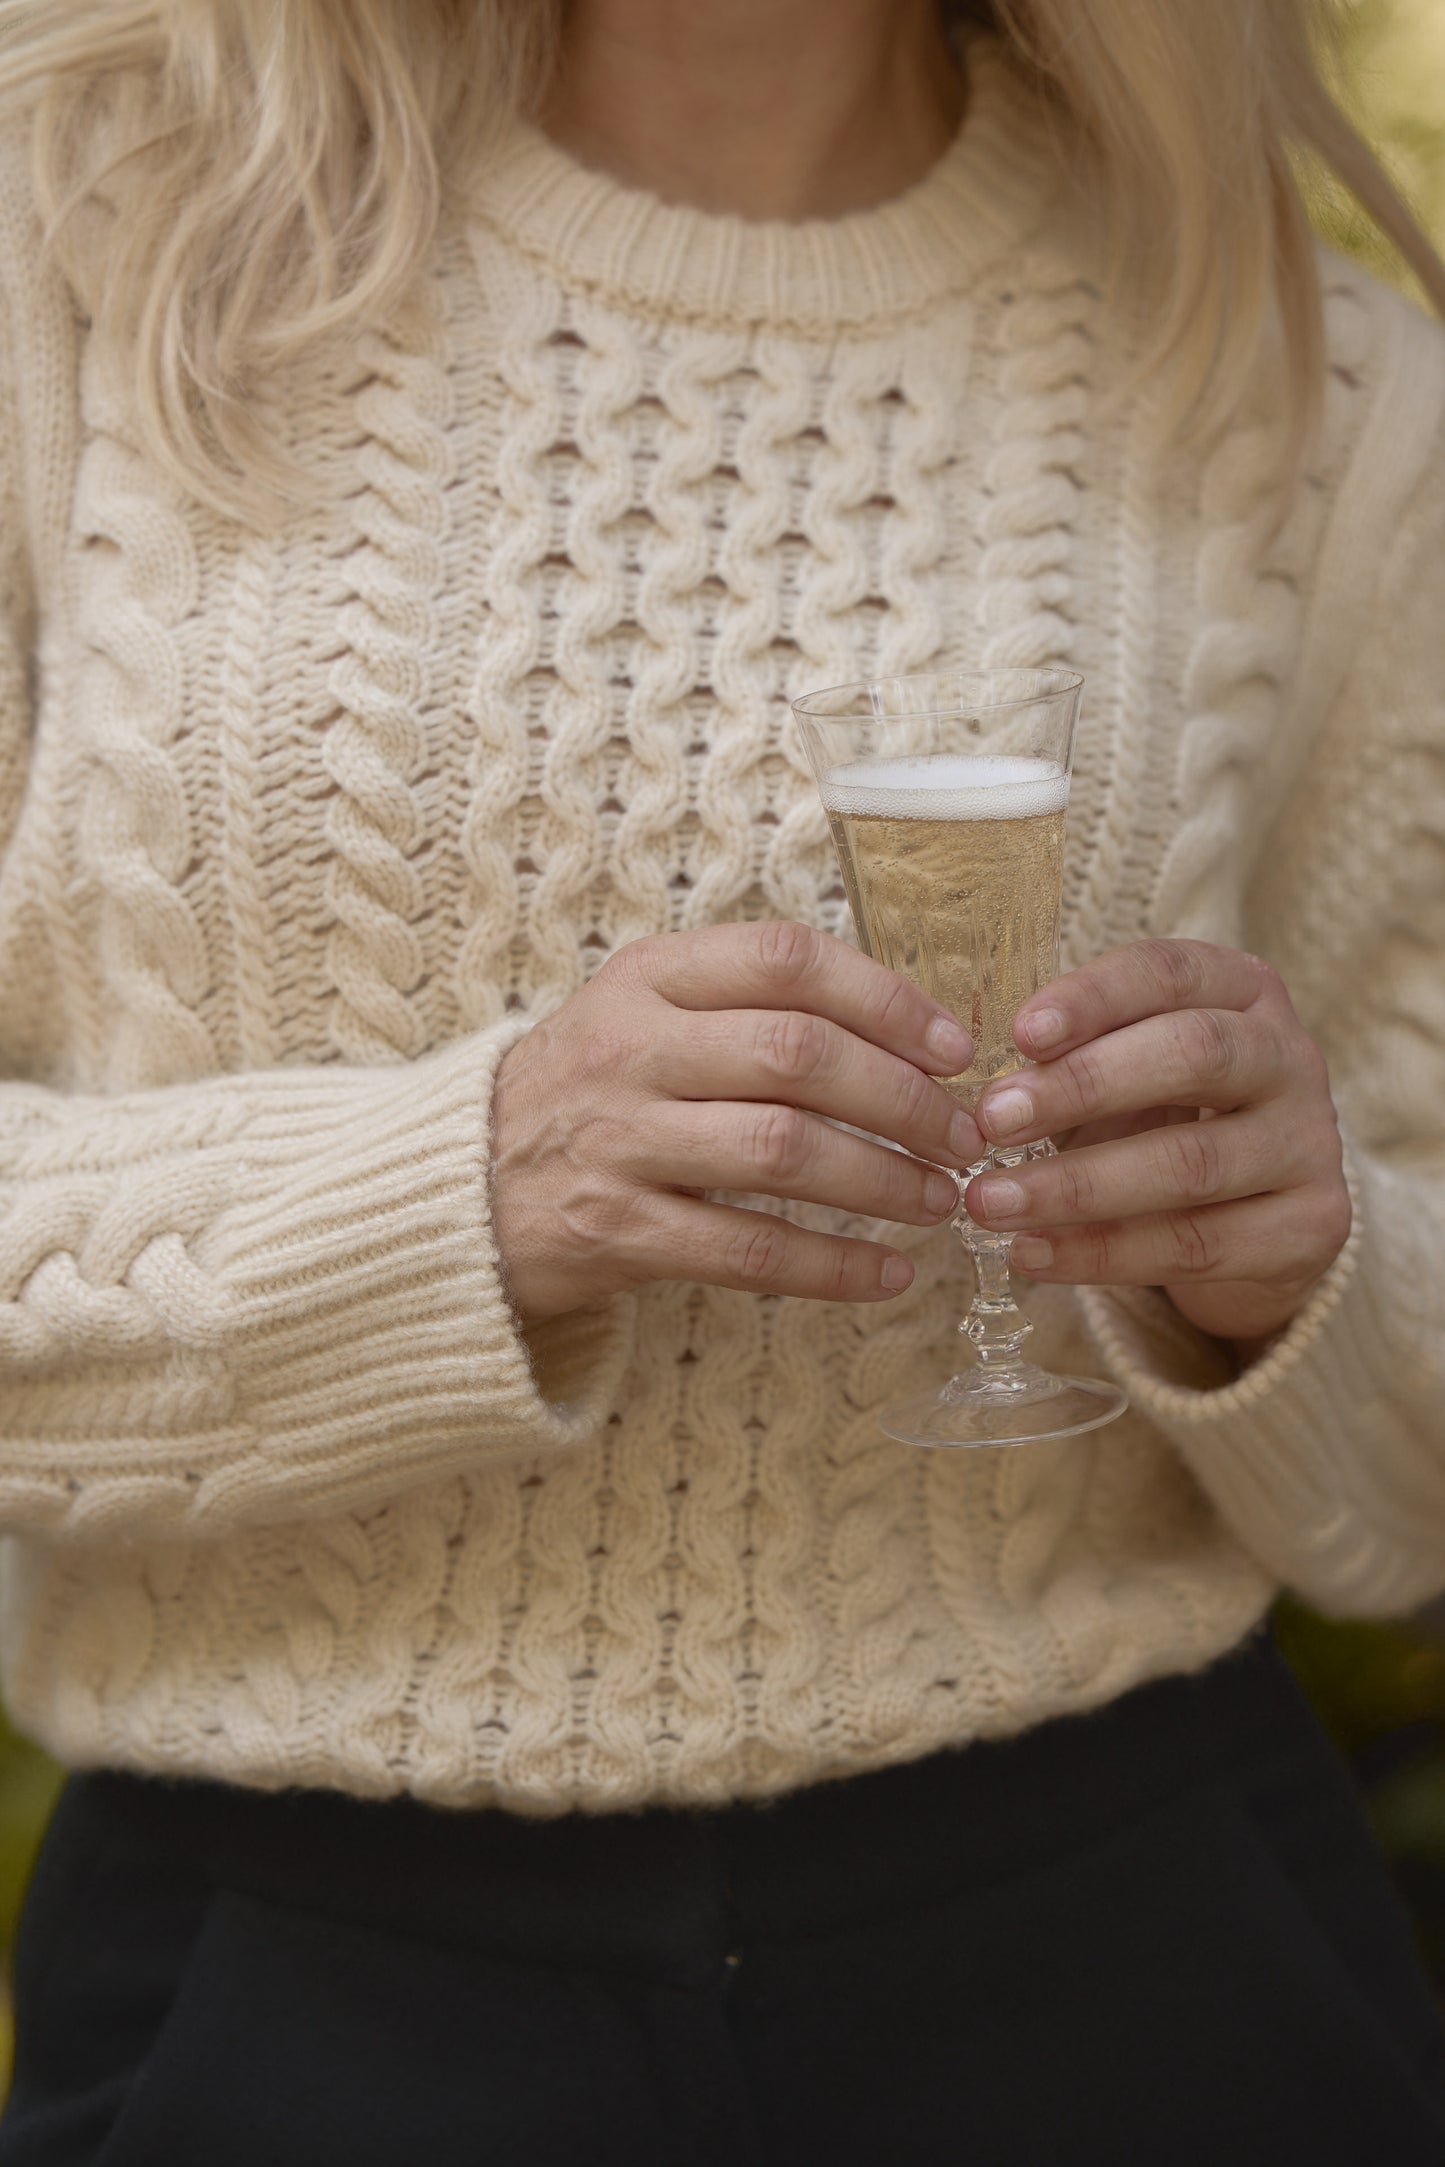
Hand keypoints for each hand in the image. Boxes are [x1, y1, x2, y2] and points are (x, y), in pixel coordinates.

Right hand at [491, 921, 982, 1323]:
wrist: (457, 1187)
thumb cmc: (585, 1096)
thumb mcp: (642, 1017)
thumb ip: (748, 1009)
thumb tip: (905, 1034)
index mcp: (648, 978)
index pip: (787, 960)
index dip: (887, 998)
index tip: (954, 1045)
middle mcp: (631, 1048)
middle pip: (799, 1055)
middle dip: (905, 1098)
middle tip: (965, 1135)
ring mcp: (618, 1140)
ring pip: (782, 1151)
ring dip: (883, 1180)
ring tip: (942, 1200)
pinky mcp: (614, 1230)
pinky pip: (746, 1249)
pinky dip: (830, 1266)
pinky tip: (887, 1274)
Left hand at [965, 940, 1351, 1347]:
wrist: (1261, 1223)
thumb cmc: (1169, 1120)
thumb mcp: (1127, 1071)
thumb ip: (1071, 1060)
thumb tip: (978, 1089)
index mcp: (1244, 991)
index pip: (1170, 972)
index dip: (1094, 997)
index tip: (1020, 1034)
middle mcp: (1291, 1056)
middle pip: (1194, 1053)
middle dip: (1084, 1086)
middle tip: (993, 1121)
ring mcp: (1311, 1143)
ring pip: (1191, 1163)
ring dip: (1076, 1186)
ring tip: (989, 1203)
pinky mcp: (1313, 1227)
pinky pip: (1195, 1245)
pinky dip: (1102, 1253)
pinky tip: (1033, 1254)